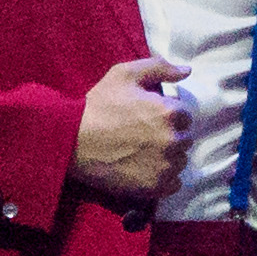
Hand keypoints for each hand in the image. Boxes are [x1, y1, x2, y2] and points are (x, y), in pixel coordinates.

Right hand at [72, 55, 189, 204]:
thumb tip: (187, 70)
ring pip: (179, 161)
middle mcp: (173, 140)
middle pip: (184, 139)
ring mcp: (165, 166)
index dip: (168, 116)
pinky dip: (164, 179)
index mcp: (170, 112)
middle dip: (170, 136)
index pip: (185, 115)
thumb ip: (159, 67)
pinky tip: (145, 170)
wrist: (69, 141)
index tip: (149, 118)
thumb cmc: (97, 105)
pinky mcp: (154, 187)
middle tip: (144, 136)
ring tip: (143, 153)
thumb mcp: (124, 75)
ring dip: (168, 157)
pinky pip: (173, 184)